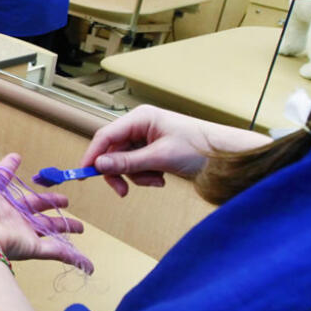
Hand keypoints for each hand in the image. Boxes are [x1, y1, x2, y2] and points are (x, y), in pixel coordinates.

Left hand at [0, 154, 89, 270]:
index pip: (9, 183)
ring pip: (49, 229)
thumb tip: (2, 162)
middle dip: (51, 203)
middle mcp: (10, 216)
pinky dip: (72, 257)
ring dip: (66, 228)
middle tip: (65, 201)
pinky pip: (56, 252)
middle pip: (36, 208)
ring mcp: (21, 233)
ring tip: (80, 227)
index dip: (15, 173)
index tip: (24, 166)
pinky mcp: (30, 248)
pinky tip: (86, 262)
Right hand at [80, 105, 270, 196]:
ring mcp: (147, 139)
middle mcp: (140, 126)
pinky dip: (146, 176)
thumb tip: (100, 164)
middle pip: (113, 151)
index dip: (93, 154)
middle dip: (119, 172)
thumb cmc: (200, 147)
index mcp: (140, 118)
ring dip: (137, 176)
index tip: (83, 174)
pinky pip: (138, 166)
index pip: (106, 135)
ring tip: (157, 180)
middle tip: (122, 191)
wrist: (227, 157)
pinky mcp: (154, 151)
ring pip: (125, 162)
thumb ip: (128, 162)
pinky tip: (161, 178)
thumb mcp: (160, 157)